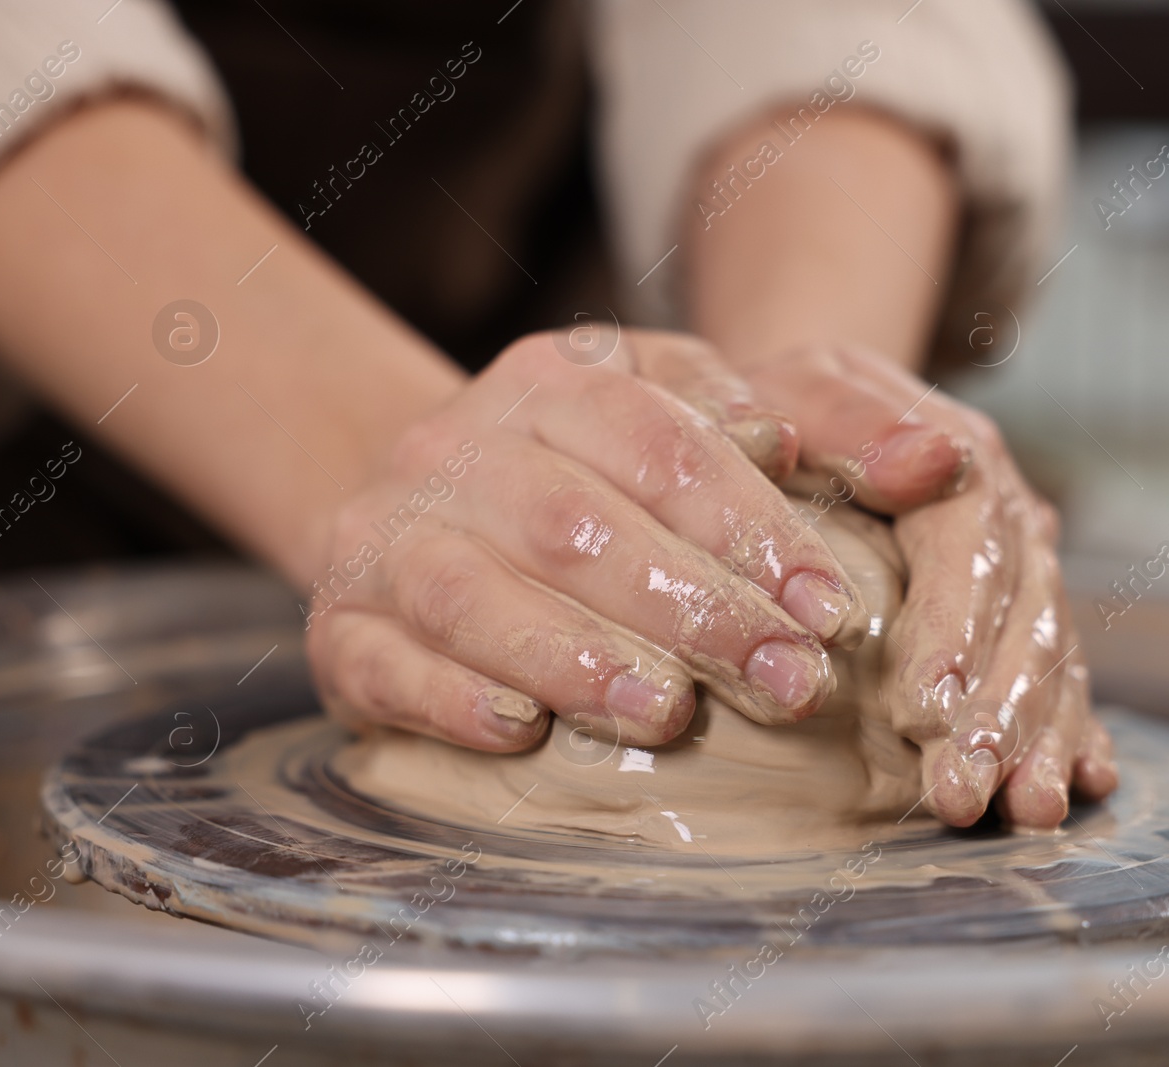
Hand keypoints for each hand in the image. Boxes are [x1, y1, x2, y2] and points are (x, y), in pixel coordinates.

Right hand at [304, 330, 869, 752]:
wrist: (422, 502)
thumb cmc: (586, 470)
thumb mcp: (670, 408)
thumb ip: (757, 419)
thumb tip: (818, 445)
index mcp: (554, 382)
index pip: (661, 444)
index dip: (750, 528)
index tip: (826, 608)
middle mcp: (459, 446)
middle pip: (577, 526)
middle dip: (692, 611)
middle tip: (784, 682)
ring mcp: (388, 535)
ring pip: (474, 595)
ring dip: (576, 659)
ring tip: (668, 715)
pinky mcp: (342, 625)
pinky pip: (385, 663)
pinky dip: (452, 700)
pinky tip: (521, 733)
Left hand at [744, 343, 1117, 827]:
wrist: (819, 414)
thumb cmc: (792, 413)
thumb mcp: (804, 392)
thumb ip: (855, 423)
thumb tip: (934, 456)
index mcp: (960, 462)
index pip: (971, 547)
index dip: (956, 630)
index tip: (926, 711)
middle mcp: (1008, 520)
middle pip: (1022, 617)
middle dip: (997, 713)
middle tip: (962, 791)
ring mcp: (1023, 573)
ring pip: (1050, 658)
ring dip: (1038, 739)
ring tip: (1023, 811)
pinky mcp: (1019, 619)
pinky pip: (1062, 677)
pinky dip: (1073, 730)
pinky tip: (1086, 782)